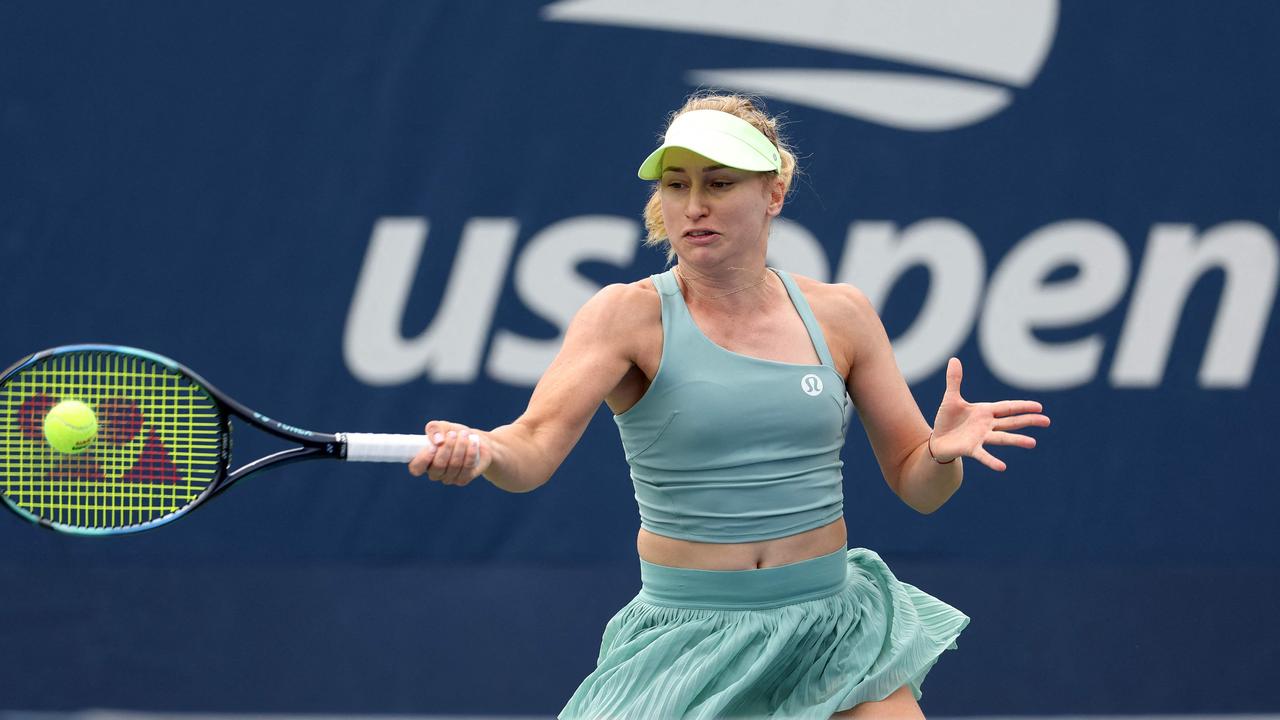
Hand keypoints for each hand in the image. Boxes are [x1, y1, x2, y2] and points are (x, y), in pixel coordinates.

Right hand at [408, 420, 490, 485]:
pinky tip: (472, 442)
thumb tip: (438, 440)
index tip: (433, 447)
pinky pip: (467, 467)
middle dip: (447, 448)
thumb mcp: (443, 426)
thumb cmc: (454, 434)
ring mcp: (449, 478)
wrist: (475, 440)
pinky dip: (470, 452)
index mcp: (424, 461)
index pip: (416, 468)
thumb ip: (434, 428)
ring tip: (464, 434)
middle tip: (453, 434)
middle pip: (438, 466)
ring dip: (460, 447)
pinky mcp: (463, 479)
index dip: (423, 459)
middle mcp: (435, 473)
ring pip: (454, 465)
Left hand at [929, 357, 1050, 471]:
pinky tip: (1003, 467)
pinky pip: (983, 455)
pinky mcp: (971, 449)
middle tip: (1047, 421)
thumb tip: (954, 359)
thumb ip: (954, 380)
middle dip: (1028, 420)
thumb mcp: (951, 398)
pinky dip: (992, 461)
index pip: (1007, 407)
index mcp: (985, 411)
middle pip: (1011, 422)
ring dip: (1017, 440)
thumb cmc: (947, 419)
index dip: (1022, 406)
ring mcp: (981, 438)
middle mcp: (987, 425)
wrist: (937, 439)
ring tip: (1032, 443)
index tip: (1039, 407)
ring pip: (1002, 438)